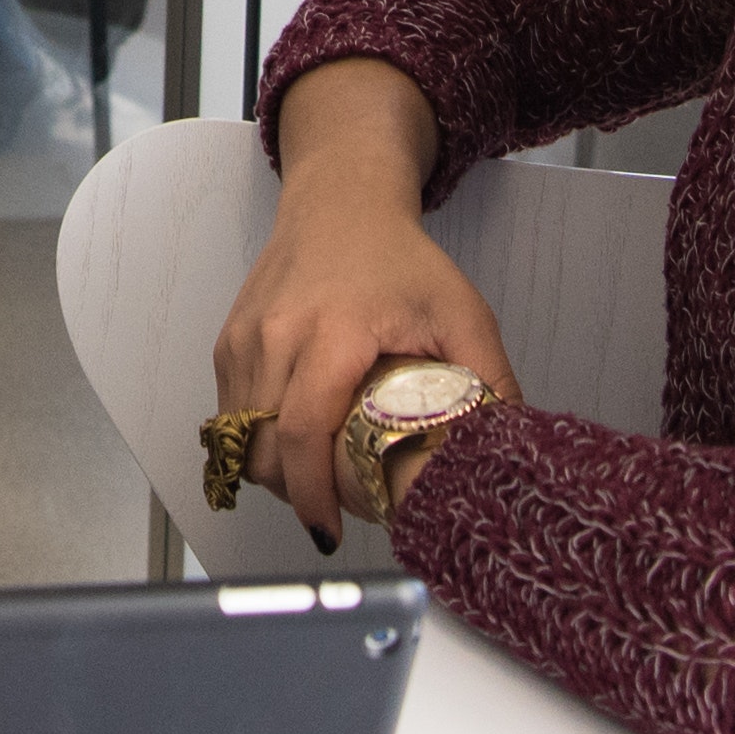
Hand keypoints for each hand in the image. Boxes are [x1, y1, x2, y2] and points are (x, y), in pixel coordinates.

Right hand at [213, 61, 521, 544]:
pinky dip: (256, 440)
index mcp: (333, 332)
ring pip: (240, 436)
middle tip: (333, 511)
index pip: (303, 431)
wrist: (341, 202)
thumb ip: (490, 380)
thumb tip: (505, 454)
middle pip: (264, 446)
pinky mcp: (229, 340)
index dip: (313, 493)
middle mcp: (276, 335)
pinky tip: (292, 443)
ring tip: (315, 480)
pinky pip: (230, 413)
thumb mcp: (463, 312)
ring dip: (273, 470)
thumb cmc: (401, 259)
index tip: (330, 531)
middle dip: (295, 493)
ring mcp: (244, 338)